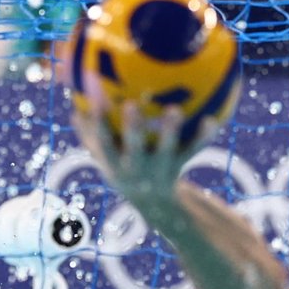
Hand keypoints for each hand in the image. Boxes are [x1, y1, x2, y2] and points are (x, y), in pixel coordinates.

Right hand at [71, 101, 216, 205]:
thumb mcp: (101, 153)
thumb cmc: (122, 166)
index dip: (97, 123)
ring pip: (166, 149)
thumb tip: (75, 85)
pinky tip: (213, 119)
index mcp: (114, 162)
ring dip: (169, 131)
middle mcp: (136, 168)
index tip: (94, 99)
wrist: (152, 203)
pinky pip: (193, 150)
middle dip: (132, 129)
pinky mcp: (179, 166)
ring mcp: (159, 169)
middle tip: (131, 105)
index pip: (101, 142)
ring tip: (174, 110)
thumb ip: (88, 126)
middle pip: (133, 148)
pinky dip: (204, 136)